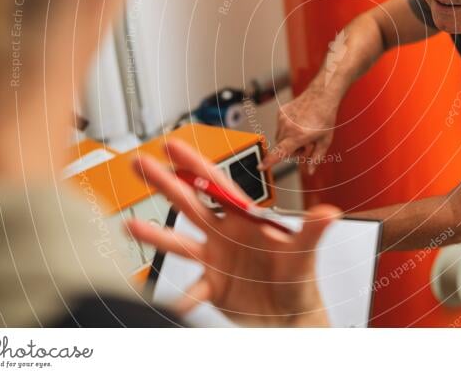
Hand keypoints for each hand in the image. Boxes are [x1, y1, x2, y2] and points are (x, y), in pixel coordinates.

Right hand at [125, 139, 340, 326]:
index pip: (216, 183)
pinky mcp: (211, 285)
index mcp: (245, 218)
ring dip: (155, 234)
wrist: (290, 315)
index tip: (173, 144)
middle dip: (163, 182)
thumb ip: (313, 232)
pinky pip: (190, 288)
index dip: (194, 163)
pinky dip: (180, 295)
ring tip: (129, 225)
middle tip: (138, 162)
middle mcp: (225, 233)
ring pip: (178, 242)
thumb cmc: (298, 277)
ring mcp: (215, 258)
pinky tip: (171, 301)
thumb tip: (331, 212)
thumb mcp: (303, 253)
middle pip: (189, 202)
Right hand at [260, 84, 338, 173]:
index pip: (281, 152)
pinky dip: (288, 129)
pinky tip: (299, 122)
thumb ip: (316, 158)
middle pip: (281, 148)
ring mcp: (282, 118)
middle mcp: (288, 127)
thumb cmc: (325, 118)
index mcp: (299, 135)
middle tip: (306, 143)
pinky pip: (280, 127)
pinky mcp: (280, 112)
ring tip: (303, 131)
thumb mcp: (325, 140)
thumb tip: (310, 171)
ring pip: (279, 138)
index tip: (260, 166)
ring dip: (288, 139)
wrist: (322, 96)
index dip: (270, 161)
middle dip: (292, 149)